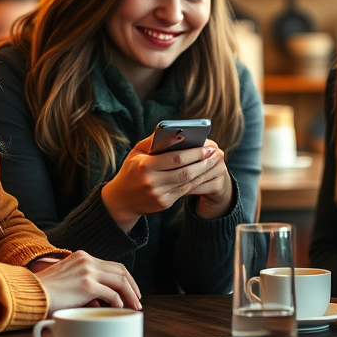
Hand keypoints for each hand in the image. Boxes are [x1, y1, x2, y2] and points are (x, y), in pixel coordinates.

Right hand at [34, 250, 140, 313]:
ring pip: (120, 280)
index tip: (130, 290)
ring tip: (134, 307)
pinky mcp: (87, 285)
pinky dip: (118, 302)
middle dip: (132, 286)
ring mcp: (88, 271)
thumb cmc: (43, 292)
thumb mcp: (66, 282)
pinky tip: (119, 309)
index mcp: (81, 256)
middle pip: (120, 270)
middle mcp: (87, 260)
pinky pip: (111, 294)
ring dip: (130, 295)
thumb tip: (101, 301)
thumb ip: (84, 286)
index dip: (124, 278)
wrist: (28, 293)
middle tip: (137, 300)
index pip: (111, 265)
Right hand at [101, 137, 230, 230]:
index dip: (194, 153)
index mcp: (144, 166)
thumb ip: (155, 141)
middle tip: (216, 154)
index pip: (175, 158)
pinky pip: (184, 191)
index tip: (208, 146)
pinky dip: (196, 181)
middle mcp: (151, 182)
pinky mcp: (164, 204)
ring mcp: (158, 195)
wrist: (120, 200)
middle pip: (185, 171)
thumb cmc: (131, 170)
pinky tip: (204, 173)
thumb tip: (178, 132)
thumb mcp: (137, 152)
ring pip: (187, 182)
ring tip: (214, 162)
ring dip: (204, 172)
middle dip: (203, 162)